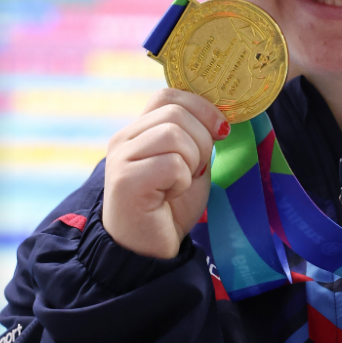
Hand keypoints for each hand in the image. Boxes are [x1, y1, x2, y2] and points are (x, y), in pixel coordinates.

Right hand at [103, 89, 228, 259]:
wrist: (150, 247)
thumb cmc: (171, 204)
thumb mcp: (190, 161)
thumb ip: (196, 136)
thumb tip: (220, 115)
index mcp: (138, 130)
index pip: (168, 94)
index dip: (201, 108)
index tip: (220, 131)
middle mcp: (124, 139)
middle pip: (176, 112)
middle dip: (201, 141)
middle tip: (193, 170)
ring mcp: (121, 159)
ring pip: (174, 135)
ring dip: (191, 161)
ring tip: (179, 183)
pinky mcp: (124, 181)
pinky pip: (171, 164)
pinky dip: (181, 181)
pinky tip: (169, 195)